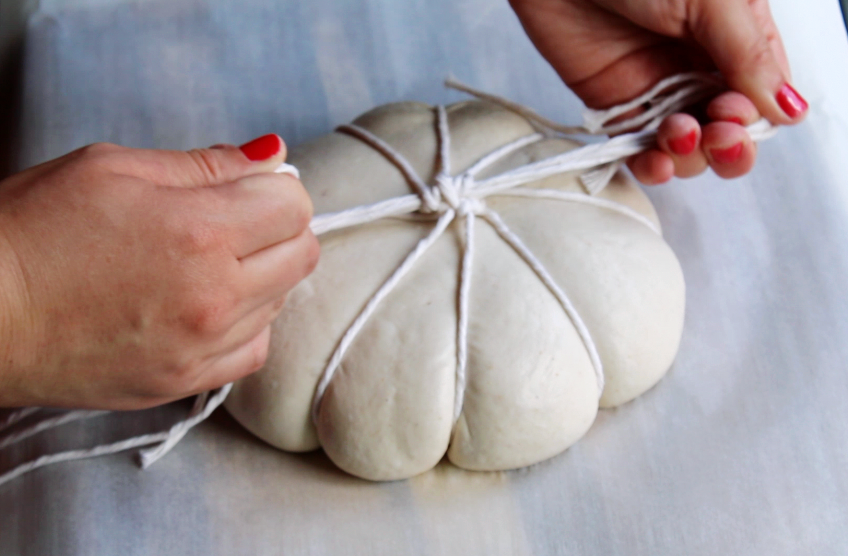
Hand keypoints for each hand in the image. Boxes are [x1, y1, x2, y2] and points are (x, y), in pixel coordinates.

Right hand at [0, 135, 318, 409]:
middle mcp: (214, 295)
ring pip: (281, 302)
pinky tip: (208, 307)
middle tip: (235, 221)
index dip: (276, 187)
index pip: (294, 206)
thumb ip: (206, 164)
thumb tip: (270, 156)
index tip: (250, 188)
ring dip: (260, 275)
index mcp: (200, 232)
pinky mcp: (184, 381)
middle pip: (301, 254)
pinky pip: (253, 350)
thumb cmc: (33, 230)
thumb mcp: (114, 169)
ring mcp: (202, 347)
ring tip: (206, 264)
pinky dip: (244, 324)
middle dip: (278, 228)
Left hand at [510, 0, 807, 183]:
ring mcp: (658, 89)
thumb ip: (747, 54)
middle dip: (728, 145)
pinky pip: (641, 150)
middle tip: (716, 134)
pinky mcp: (616, 107)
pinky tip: (656, 161)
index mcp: (733, 34)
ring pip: (688, 148)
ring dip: (689, 156)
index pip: (761, 95)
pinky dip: (651, 165)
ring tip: (677, 134)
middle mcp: (699, 66)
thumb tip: (787, 108)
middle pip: (728, 130)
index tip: (733, 112)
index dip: (753, 117)